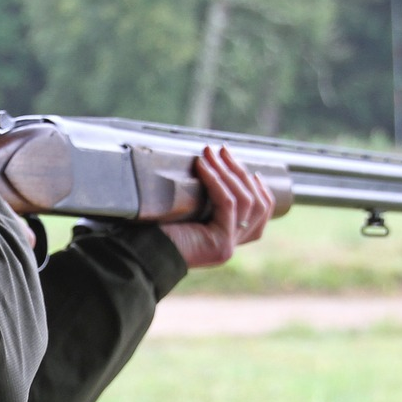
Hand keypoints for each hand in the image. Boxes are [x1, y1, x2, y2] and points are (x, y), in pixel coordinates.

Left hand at [159, 146, 274, 268]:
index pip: (262, 214)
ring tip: (212, 153)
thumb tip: (212, 160)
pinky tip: (203, 166)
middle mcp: (231, 245)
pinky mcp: (220, 245)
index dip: (261, 190)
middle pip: (257, 205)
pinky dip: (216, 181)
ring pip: (245, 201)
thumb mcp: (187, 208)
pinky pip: (227, 205)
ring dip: (229, 172)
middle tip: (223, 150)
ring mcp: (228, 247)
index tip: (252, 169)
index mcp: (226, 238)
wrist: (139, 252)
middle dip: (241, 173)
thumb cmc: (154, 228)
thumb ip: (205, 196)